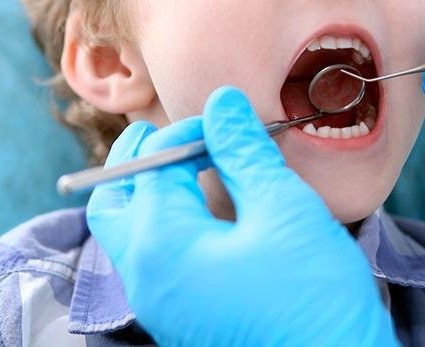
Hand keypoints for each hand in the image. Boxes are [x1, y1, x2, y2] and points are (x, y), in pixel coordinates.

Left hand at [86, 86, 398, 345]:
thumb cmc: (313, 296)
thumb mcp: (282, 208)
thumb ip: (243, 151)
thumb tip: (221, 103)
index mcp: (160, 244)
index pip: (154, 163)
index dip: (190, 129)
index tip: (229, 119)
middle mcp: (146, 278)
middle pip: (112, 202)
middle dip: (135, 159)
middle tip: (166, 133)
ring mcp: (161, 306)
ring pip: (129, 235)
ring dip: (148, 192)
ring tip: (189, 168)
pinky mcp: (183, 321)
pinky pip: (154, 262)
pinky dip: (166, 225)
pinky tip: (208, 215)